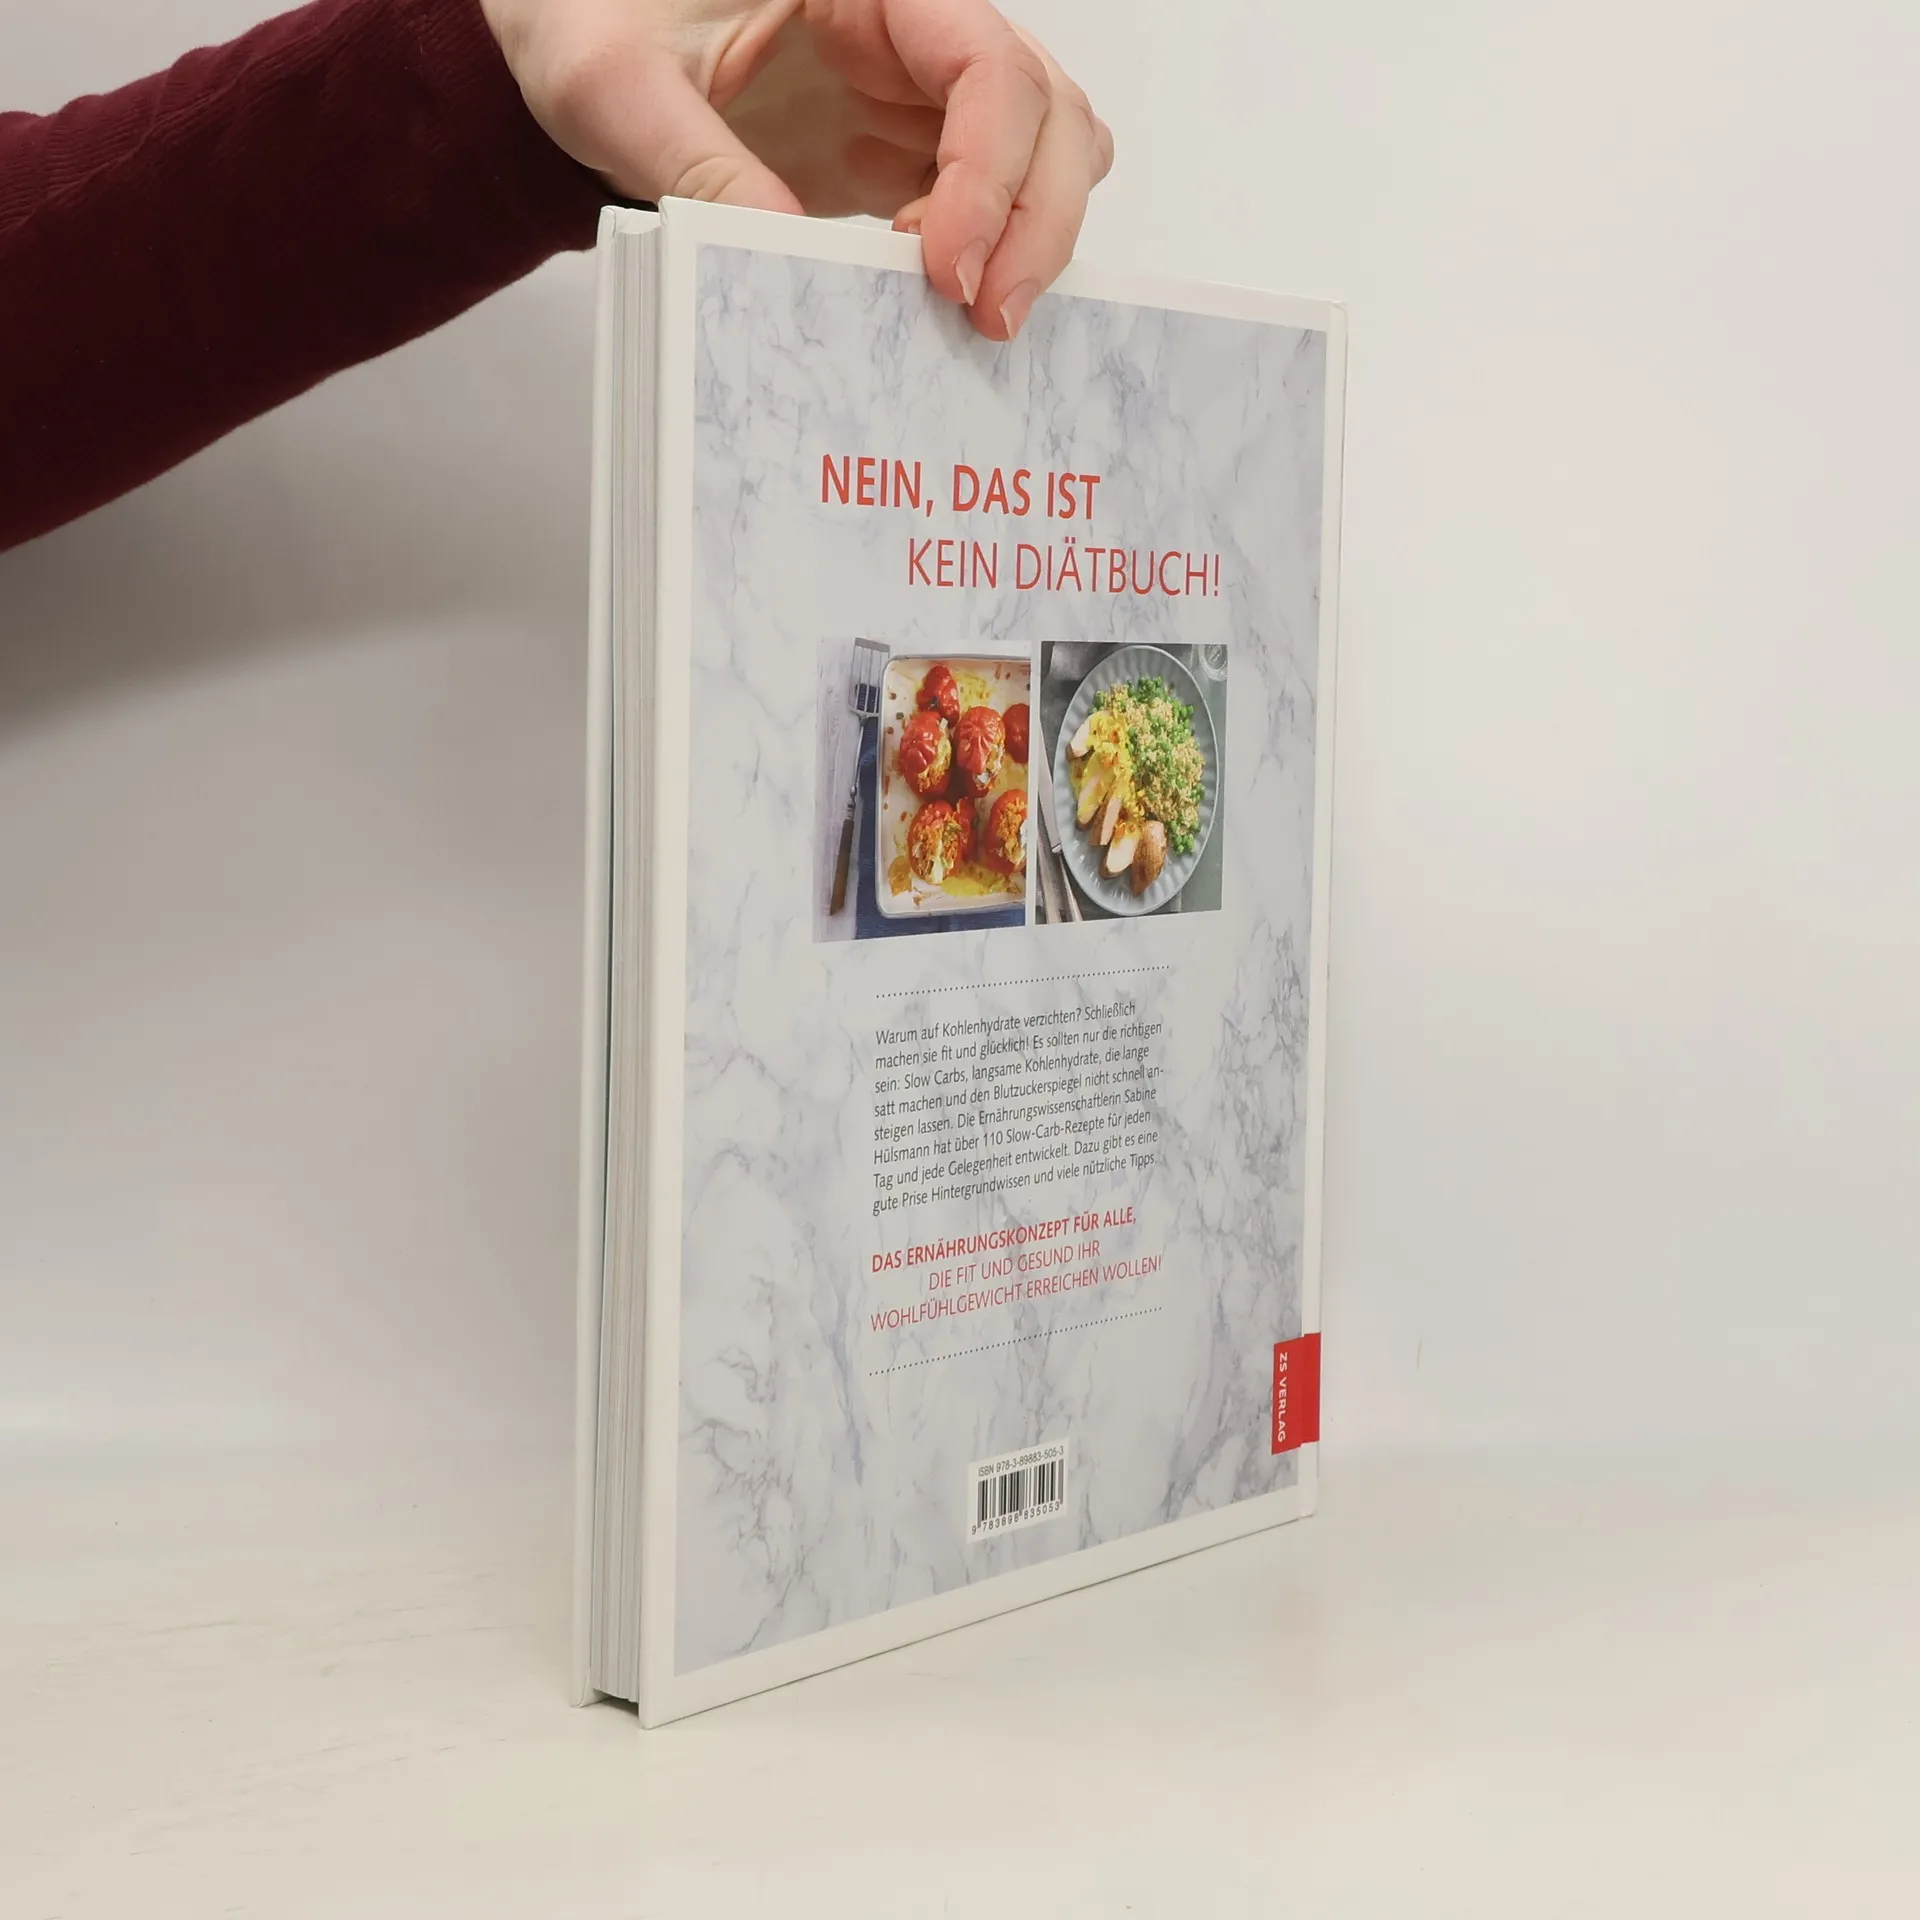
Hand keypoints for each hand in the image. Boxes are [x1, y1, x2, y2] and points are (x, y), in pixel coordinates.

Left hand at [477, 0, 1112, 337]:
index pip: (987, 65)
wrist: (572, 20)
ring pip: (1042, 148)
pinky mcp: (900, 147)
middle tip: (987, 318)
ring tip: (966, 312)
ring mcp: (912, 87)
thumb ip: (696, 166)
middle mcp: (910, 22)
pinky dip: (985, 252)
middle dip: (1034, 218)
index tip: (943, 267)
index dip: (990, 170)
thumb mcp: (613, 86)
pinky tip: (930, 299)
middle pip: (1045, 108)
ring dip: (1026, 234)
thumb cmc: (586, 11)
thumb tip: (782, 257)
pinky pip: (985, 197)